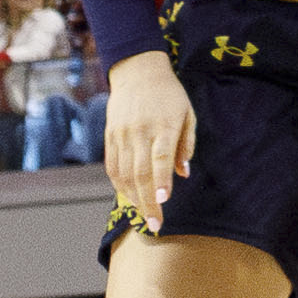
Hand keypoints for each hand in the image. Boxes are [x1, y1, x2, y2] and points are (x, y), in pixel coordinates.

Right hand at [102, 53, 196, 226]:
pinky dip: (120, 186)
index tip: (163, 200)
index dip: (161, 179)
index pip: (161, 156)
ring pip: (125, 173)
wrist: (138, 73)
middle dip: (148, 201)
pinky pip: (113, 167)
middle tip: (155, 224)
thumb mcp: (187, 113)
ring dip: (134, 198)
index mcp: (164, 125)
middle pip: (141, 172)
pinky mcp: (110, 137)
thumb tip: (184, 173)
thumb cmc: (169, 95)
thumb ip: (187, 144)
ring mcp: (122, 134)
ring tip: (143, 217)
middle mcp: (141, 131)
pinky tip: (129, 199)